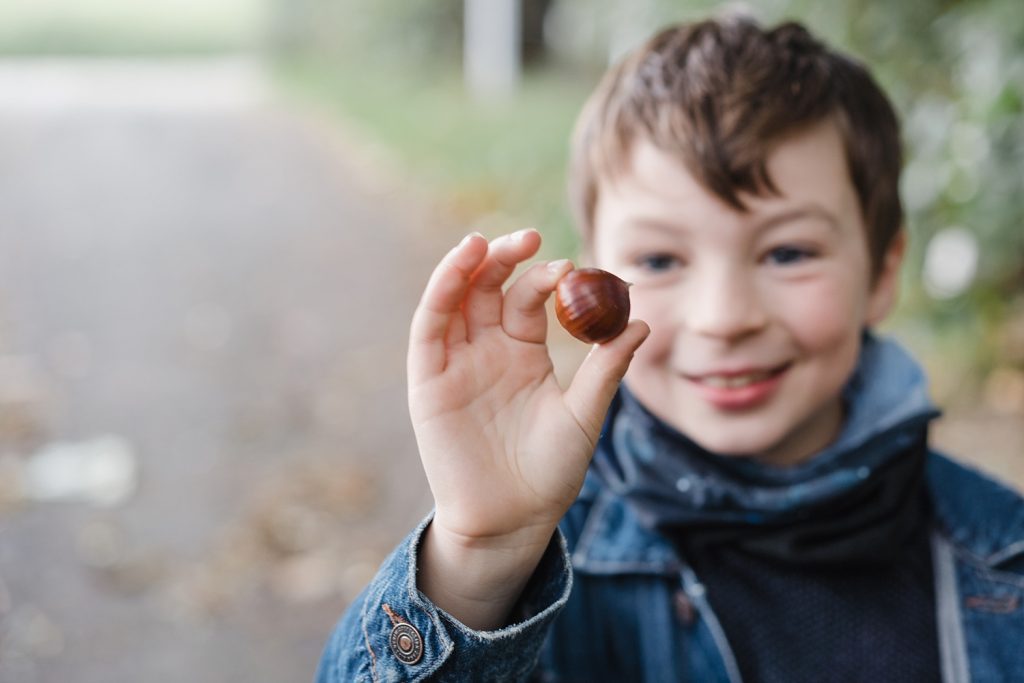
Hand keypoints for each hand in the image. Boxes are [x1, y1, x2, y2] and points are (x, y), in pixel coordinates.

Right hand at [408, 229, 648, 550]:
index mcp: (522, 354)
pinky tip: (459, 265)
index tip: (571, 266)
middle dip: (506, 258)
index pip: (527, 300)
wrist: (511, 521)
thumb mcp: (584, 416)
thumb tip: (642, 324)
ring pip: (456, 299)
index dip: (544, 277)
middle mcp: (485, 350)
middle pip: (488, 288)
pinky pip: (430, 327)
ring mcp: (455, 363)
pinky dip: (441, 292)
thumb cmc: (550, 473)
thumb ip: (607, 370)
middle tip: (531, 238)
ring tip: (486, 242)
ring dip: (467, 266)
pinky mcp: (428, 380)